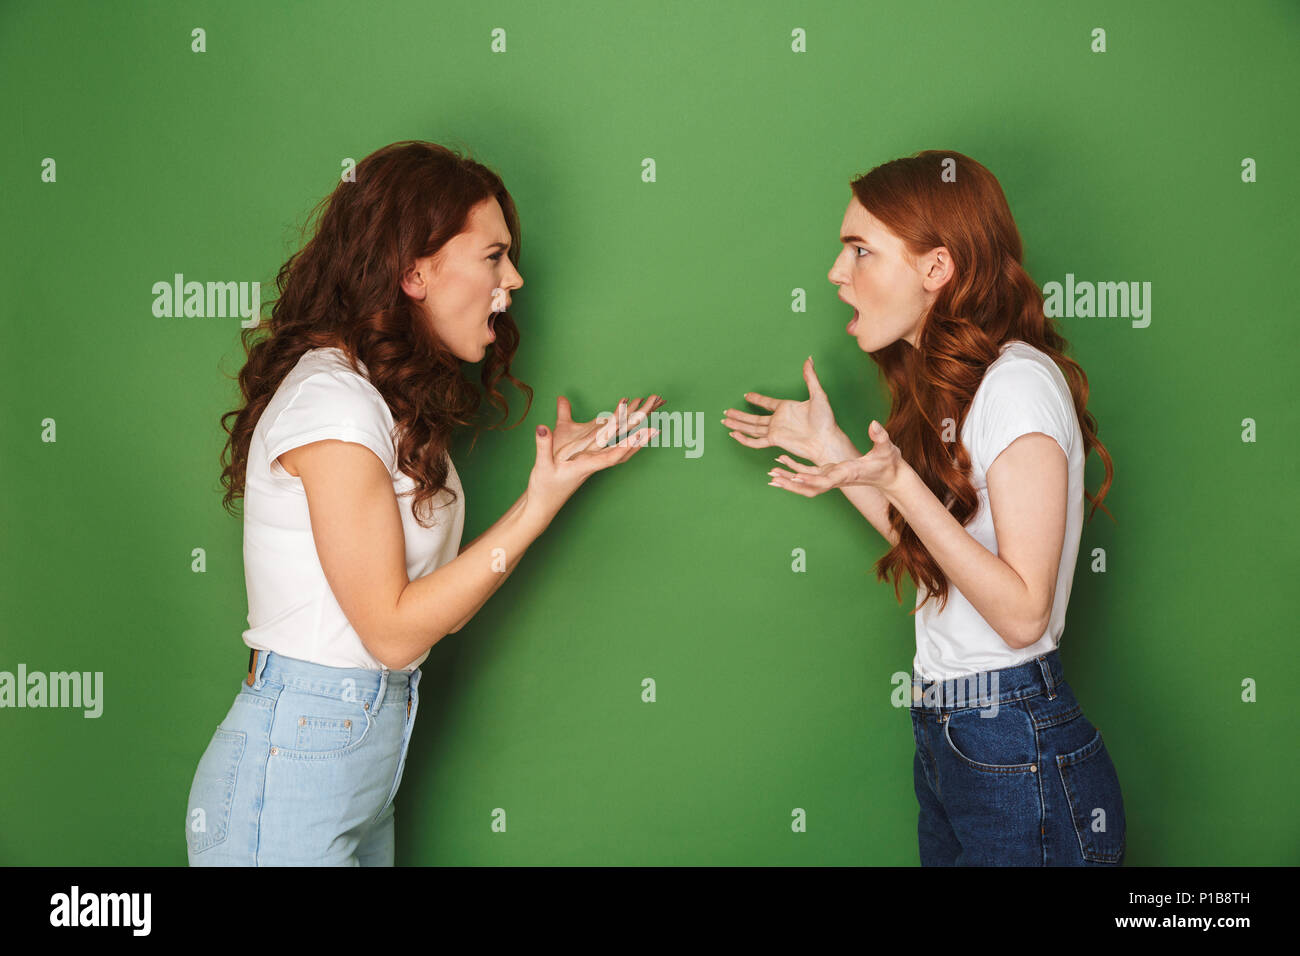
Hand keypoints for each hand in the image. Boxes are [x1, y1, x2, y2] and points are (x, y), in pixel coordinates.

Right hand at [524, 394, 660, 526]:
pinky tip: (630, 440)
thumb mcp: (541, 466)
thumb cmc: (543, 489)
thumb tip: (542, 427)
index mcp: (585, 466)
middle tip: (656, 429)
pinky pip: (612, 453)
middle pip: (622, 453)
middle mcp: (593, 466)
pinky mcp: (590, 466)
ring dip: (635, 442)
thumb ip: (543, 446)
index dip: (626, 445)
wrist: (544, 507)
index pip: (610, 456)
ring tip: (651, 431)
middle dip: (638, 441)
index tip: (639, 434)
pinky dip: (624, 445)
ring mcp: (593, 466)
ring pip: (619, 453)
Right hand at [724, 356, 844, 463]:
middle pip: (754, 418)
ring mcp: (776, 431)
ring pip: (751, 428)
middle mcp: (778, 420)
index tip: (746, 395)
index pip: (767, 403)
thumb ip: (810, 377)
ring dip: (737, 424)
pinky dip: (744, 438)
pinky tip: (734, 434)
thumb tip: (809, 359)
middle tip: (727, 411)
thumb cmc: (825, 420)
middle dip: (739, 415)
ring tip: (724, 421)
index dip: (757, 399)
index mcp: (786, 408)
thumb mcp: (818, 394)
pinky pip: (756, 441)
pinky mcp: (775, 440)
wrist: (826, 439)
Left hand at [766, 420, 903, 497]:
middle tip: (774, 478)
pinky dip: (794, 470)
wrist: (891, 478)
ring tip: (771, 474)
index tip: (796, 477)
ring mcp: (832, 477)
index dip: (811, 479)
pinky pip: (808, 475)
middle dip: (792, 484)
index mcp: (847, 473)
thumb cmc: (890, 464)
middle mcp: (837, 479)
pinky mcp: (830, 474)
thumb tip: (874, 424)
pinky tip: (781, 462)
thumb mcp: (887, 449)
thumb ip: (881, 437)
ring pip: (806, 484)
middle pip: (810, 487)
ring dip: (788, 480)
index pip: (827, 480)